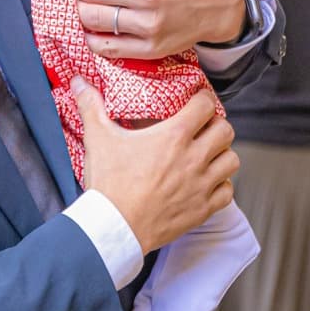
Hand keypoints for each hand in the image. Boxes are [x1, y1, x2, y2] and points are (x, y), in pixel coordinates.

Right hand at [73, 80, 238, 253]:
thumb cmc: (109, 184)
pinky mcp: (202, 210)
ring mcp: (201, 186)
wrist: (115, 228)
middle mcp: (193, 158)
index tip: (195, 102)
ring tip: (208, 154)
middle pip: (225, 130)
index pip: (206, 105)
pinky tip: (207, 182)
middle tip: (202, 128)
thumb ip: (91, 105)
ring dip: (222, 154)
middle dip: (215, 125)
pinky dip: (222, 185)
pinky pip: (228, 192)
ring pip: (231, 160)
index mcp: (174, 136)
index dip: (202, 100)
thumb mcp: (99, 138)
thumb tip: (78, 82)